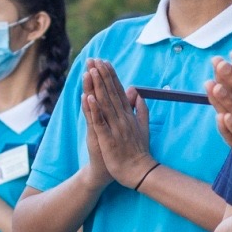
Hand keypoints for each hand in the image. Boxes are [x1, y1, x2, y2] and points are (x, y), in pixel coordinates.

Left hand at [83, 59, 154, 188]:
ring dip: (98, 86)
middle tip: (94, 59)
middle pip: (111, 93)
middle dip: (102, 75)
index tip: (104, 62)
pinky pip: (100, 122)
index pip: (118, 91)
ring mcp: (115, 127)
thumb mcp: (142, 126)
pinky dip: (94, 110)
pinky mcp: (108, 138)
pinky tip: (89, 97)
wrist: (139, 172)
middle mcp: (122, 118)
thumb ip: (140, 109)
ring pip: (105, 103)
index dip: (111, 76)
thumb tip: (137, 93)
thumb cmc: (138, 151)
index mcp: (128, 115)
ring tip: (91, 71)